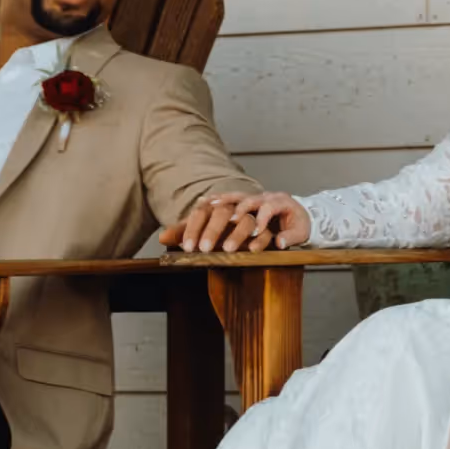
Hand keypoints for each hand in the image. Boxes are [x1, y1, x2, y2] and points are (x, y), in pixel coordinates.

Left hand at [159, 191, 311, 253]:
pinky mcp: (285, 209)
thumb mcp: (219, 227)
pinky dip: (267, 237)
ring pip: (250, 216)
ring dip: (239, 232)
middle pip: (226, 212)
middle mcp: (244, 199)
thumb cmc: (247, 221)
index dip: (195, 228)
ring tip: (231, 248)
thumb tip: (162, 238)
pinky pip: (274, 224)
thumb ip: (193, 230)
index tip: (187, 247)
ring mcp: (265, 202)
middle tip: (205, 249)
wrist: (287, 211)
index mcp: (227, 202)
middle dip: (215, 231)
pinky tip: (258, 248)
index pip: (206, 211)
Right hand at [216, 191, 311, 252]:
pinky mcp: (246, 200)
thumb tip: (279, 243)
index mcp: (281, 201)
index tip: (255, 231)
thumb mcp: (300, 232)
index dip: (262, 219)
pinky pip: (230, 198)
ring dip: (224, 201)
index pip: (270, 207)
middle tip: (231, 220)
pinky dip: (218, 200)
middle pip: (252, 198)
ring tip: (210, 205)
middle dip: (241, 209)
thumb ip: (290, 237)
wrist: (299, 214)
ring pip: (238, 195)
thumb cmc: (299, 224)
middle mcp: (267, 196)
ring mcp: (255, 196)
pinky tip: (204, 202)